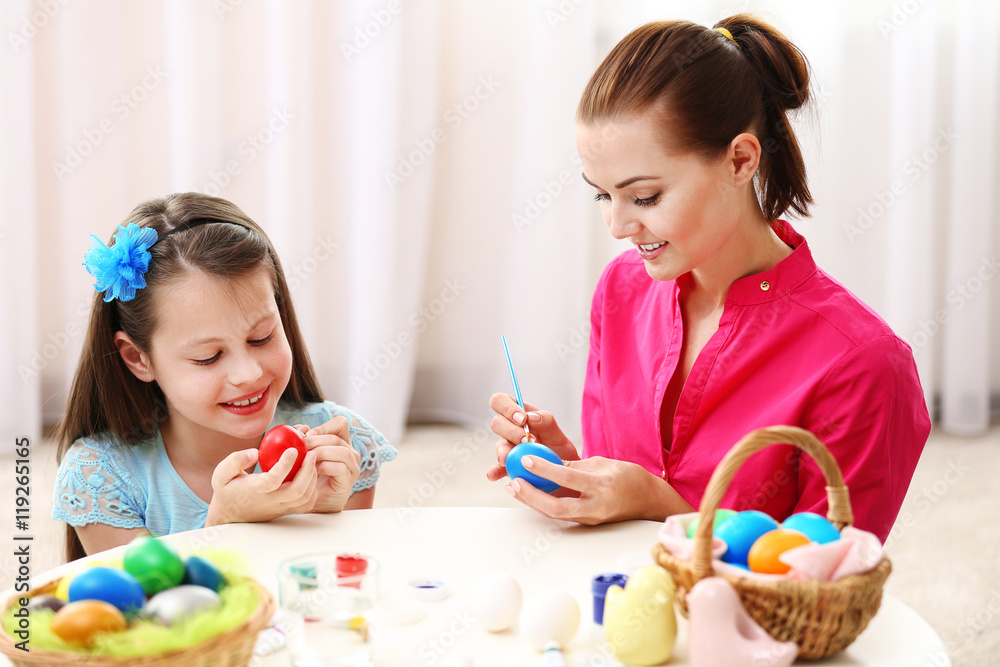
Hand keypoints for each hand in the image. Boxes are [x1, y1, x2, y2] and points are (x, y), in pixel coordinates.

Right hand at [205, 447, 317, 525]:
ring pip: (305, 499)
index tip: (292, 449)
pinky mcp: (286, 510)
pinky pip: (306, 504)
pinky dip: (313, 489)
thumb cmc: (227, 489)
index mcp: (254, 490)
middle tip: (311, 453)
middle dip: (308, 471)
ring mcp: (280, 508)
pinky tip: (311, 473)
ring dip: (313, 479)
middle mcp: (270, 501)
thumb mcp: (222, 473)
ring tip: (312, 460)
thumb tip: (255, 453)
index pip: (272, 480)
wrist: (229, 514)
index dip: (284, 465)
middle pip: (297, 491)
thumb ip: (235, 460)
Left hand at [297, 417, 361, 512]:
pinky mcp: (349, 480)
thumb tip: (299, 428)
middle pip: (336, 438)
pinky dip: (325, 466)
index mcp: (341, 442)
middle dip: (316, 441)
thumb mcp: (304, 454)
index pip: (340, 423)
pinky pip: (340, 467)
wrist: (311, 501)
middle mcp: (350, 452)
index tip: (307, 435)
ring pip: (342, 451)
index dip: (323, 427)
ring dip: (322, 453)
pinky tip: (314, 471)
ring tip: (308, 459)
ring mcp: (352, 466)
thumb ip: (303, 441)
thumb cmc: (306, 476)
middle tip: (301, 447)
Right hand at [487, 393, 579, 481]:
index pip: (502, 401)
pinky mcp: (506, 467)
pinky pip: (497, 468)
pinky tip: (494, 475)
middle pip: (497, 423)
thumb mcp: (557, 434)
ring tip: (511, 458)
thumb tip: (532, 417)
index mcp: (519, 415)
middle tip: (526, 440)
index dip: (507, 407)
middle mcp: (509, 430)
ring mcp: (506, 448)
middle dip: (510, 430)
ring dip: (504, 450)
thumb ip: (547, 421)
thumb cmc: (557, 449)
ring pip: (498, 445)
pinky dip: (494, 471)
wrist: (562, 473)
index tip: (522, 419)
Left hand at [503, 454, 693, 524]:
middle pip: (557, 507)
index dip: (545, 469)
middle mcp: (597, 507)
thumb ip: (575, 464)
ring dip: (532, 501)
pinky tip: (529, 494)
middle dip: (531, 496)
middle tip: (513, 482)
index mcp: (603, 486)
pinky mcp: (587, 523)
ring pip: (556, 514)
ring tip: (514, 486)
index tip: (526, 459)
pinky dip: (543, 504)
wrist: (648, 500)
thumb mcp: (602, 463)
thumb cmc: (627, 476)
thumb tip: (547, 461)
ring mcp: (591, 518)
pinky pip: (561, 514)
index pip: (569, 477)